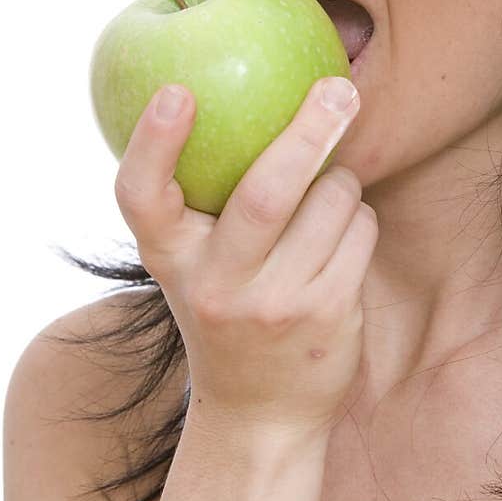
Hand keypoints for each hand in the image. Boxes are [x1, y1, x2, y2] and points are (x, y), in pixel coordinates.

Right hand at [114, 76, 375, 439]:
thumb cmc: (226, 308)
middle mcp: (214, 283)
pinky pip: (360, 229)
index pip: (141, 195)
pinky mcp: (325, 315)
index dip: (153, 141)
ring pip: (330, 202)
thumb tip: (239, 85)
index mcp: (170, 257)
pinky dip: (358, 215)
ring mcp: (273, 304)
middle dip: (307, 131)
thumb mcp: (195, 262)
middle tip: (338, 89)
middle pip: (265, 193)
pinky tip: (342, 232)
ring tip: (326, 192)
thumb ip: (202, 199)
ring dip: (341, 179)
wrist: (258, 415)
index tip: (178, 90)